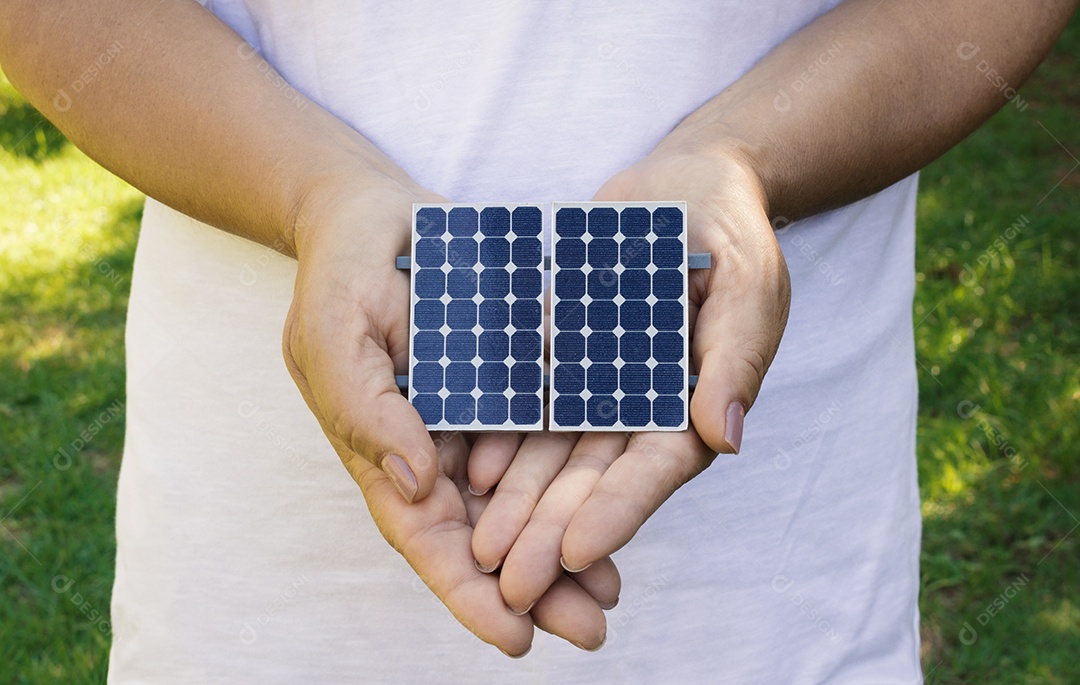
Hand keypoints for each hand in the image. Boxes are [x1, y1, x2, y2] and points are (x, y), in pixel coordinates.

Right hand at [281, 178, 614, 654]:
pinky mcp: (510, 383)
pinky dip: (577, 476)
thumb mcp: (336, 332)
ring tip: (613, 593)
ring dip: (565, 546)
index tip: (517, 638)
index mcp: (382, 451)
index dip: (467, 592)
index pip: (425, 536)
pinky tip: (618, 502)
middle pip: (484, 535)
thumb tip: (417, 482)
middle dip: (534, 588)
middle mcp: (433, 448)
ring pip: (523, 500)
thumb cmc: (341, 272)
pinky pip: (547, 438)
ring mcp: (475, 418)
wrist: (373, 214)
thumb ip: (367, 409)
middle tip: (591, 629)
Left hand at [471, 144, 790, 615]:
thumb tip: (725, 434)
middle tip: (510, 582)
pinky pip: (529, 401)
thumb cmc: (731, 231)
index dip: (617, 511)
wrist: (684, 184)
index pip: (654, 469)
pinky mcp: (561, 356)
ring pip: (554, 454)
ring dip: (519, 502)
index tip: (576, 552)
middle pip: (595, 479)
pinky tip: (470, 469)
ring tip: (480, 548)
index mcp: (694, 404)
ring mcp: (598, 384)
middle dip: (552, 530)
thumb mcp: (748, 282)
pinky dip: (505, 436)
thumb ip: (736, 355)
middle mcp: (642, 407)